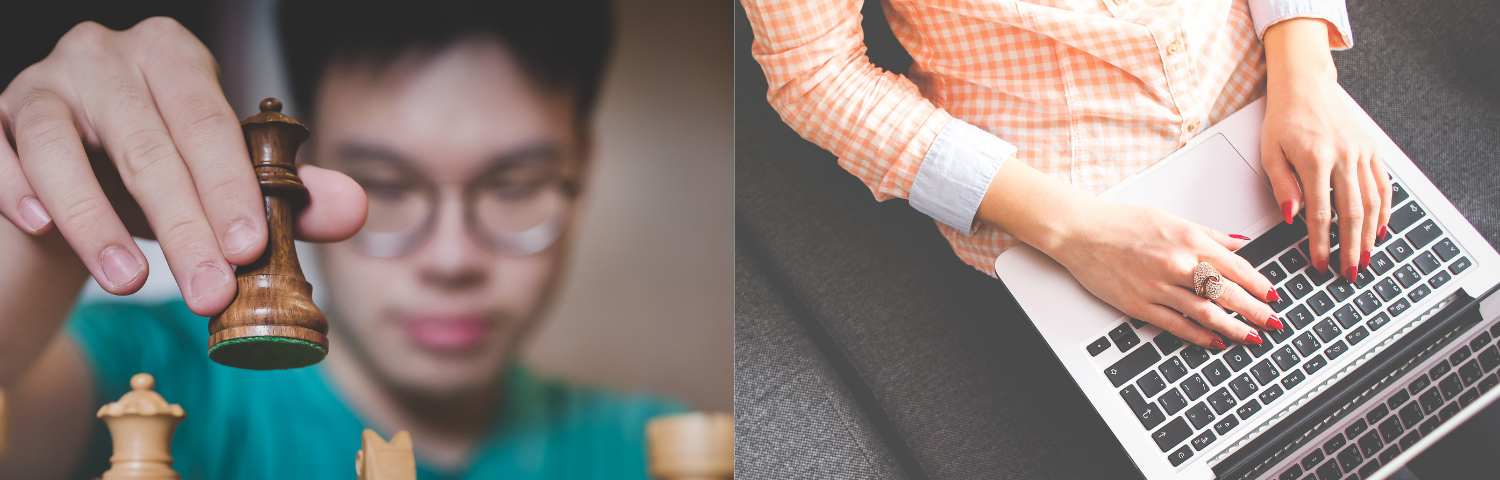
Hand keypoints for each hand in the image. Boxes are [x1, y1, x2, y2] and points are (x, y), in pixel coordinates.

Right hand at [0, 18, 365, 315]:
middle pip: (146, 144)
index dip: (230, 186)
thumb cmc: (151, 178)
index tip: (250, 247)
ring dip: (95, 222)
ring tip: (129, 282)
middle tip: (210, 291)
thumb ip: (287, 195)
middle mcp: (105, 55)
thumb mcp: (218, 185)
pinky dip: (18, 191)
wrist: (64, 188)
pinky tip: (41, 229)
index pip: (208, 121)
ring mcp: (40, 84)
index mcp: (173, 57)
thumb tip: (352, 209)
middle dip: (183, 226)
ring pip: (60, 146)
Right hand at [1040, 199, 1281, 349]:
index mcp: (1188, 240)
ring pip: (1206, 313)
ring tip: (1252, 337)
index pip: (1236, 267)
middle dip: (1256, 311)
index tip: (1273, 296)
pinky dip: (1200, 335)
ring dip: (1234, 328)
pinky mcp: (1139, 304)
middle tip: (1274, 323)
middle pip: (1227, 293)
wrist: (1081, 232)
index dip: (1259, 285)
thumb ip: (1209, 234)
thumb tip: (1239, 244)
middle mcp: (1177, 264)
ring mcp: (1158, 287)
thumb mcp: (1171, 219)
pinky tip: (1215, 341)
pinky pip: (1177, 325)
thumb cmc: (1122, 223)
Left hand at [1262, 18, 1389, 279]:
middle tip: (1350, 272)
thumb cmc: (1284, 118)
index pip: (1321, 213)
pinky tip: (1380, 228)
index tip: (1319, 263)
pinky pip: (1383, 184)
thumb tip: (1291, 217)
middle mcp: (1344, 156)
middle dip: (1352, 247)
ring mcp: (1362, 152)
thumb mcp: (1270, 152)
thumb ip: (1282, 186)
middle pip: (1352, 212)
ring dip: (1371, 234)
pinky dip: (1384, 209)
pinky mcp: (1372, 149)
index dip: (1321, 243)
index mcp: (1315, 159)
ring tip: (1366, 257)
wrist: (1306, 86)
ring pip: (1373, 202)